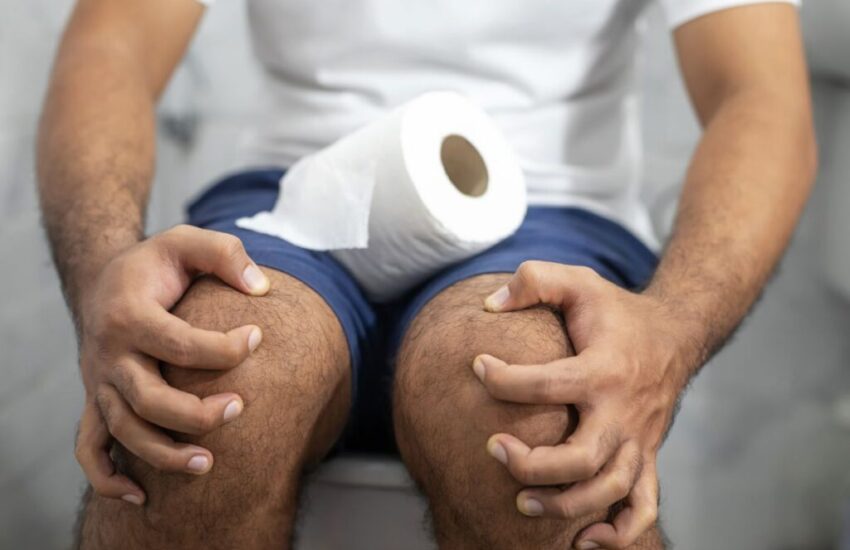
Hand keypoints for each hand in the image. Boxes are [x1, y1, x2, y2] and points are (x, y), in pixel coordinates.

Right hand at [74, 225, 269, 504]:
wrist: (103, 278)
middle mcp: (108, 354)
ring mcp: (99, 383)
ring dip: (164, 452)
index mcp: (129, 314)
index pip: (179, 344)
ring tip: (209, 463)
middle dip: (197, 412)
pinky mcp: (97, 401)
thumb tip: (262, 287)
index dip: (225, 348)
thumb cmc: (154, 264)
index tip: (259, 337)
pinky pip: (90, 448)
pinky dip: (107, 477)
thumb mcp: (186, 240)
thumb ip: (225, 253)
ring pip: (124, 431)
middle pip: (148, 399)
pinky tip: (139, 496)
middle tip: (242, 406)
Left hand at [473, 261, 697, 548]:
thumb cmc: (617, 311)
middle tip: (493, 449)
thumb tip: (489, 305)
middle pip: (582, 457)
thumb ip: (535, 280)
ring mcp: (638, 439)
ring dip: (565, 505)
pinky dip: (621, 532)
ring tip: (522, 503)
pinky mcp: (647, 456)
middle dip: (533, 463)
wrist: (677, 333)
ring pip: (608, 489)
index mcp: (604, 369)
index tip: (477, 366)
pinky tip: (586, 541)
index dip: (503, 379)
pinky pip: (643, 506)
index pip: (548, 385)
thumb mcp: (578, 281)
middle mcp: (624, 411)